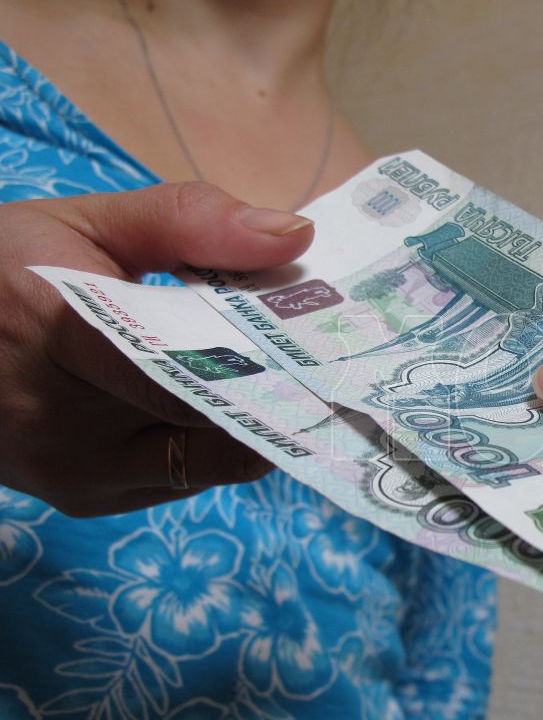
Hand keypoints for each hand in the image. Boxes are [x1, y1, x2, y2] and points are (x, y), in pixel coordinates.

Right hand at [0, 183, 313, 515]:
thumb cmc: (4, 269)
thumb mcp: (85, 221)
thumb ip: (190, 220)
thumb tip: (295, 236)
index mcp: (55, 328)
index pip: (192, 365)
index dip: (270, 363)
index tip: (332, 350)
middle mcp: (58, 419)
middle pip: (209, 420)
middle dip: (276, 394)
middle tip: (328, 366)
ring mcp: (68, 471)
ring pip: (208, 462)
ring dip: (250, 424)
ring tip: (284, 382)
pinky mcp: (79, 499)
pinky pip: (180, 481)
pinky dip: (210, 444)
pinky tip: (220, 404)